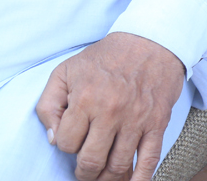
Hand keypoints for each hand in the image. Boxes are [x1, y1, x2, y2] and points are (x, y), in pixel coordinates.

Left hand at [36, 33, 184, 180]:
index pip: (66, 143)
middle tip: (85, 171)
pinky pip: (149, 158)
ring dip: (107, 178)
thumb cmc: (108, 56)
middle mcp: (111, 113)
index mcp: (85, 100)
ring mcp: (137, 119)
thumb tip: (54, 138)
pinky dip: (140, 178)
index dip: (66, 145)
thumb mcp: (66, 71)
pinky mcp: (158, 122)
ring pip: (117, 165)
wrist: (153, 40)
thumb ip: (49, 105)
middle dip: (84, 172)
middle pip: (91, 161)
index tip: (73, 138)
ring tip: (102, 177)